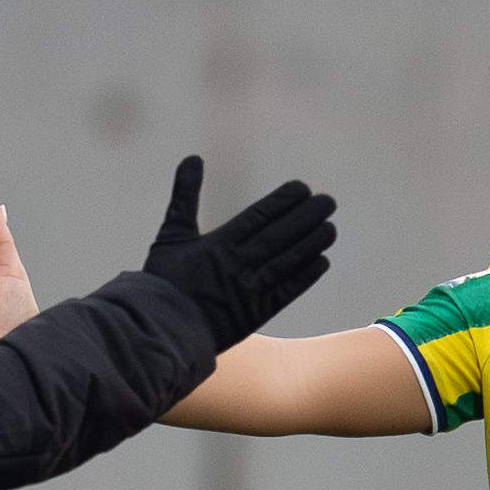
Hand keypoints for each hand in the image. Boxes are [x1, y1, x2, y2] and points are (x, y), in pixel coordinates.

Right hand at [137, 156, 337, 348]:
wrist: (160, 329)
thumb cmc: (163, 283)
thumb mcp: (171, 235)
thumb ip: (184, 197)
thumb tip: (192, 160)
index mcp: (219, 244)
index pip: (260, 215)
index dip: (284, 200)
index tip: (302, 188)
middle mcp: (239, 265)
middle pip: (281, 235)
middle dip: (307, 216)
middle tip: (327, 201)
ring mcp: (250, 291)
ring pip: (289, 261)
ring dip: (312, 243)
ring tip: (330, 228)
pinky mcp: (256, 315)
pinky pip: (287, 292)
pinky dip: (306, 277)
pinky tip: (321, 262)